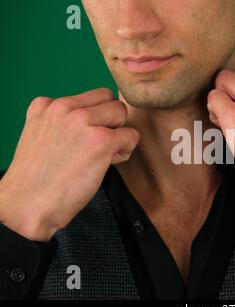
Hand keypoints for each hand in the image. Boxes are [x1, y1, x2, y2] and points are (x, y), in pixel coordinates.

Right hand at [0, 88, 139, 240]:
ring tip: (100, 155)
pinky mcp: (101, 140)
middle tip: (95, 148)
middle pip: (110, 100)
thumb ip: (64, 122)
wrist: (27, 206)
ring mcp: (82, 122)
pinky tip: (106, 165)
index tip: (84, 140)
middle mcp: (64, 107)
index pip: (91, 97)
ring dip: (118, 134)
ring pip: (121, 112)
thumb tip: (97, 119)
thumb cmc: (38, 180)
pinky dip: (125, 151)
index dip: (95, 118)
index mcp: (46, 105)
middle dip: (110, 123)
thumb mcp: (42, 136)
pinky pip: (132, 135)